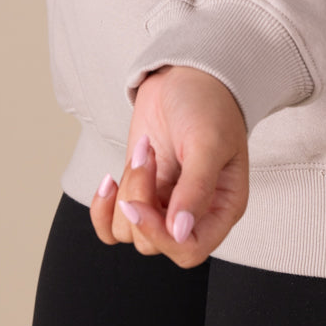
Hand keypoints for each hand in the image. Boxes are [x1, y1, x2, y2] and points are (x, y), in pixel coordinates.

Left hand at [90, 66, 248, 267]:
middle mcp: (193, 213)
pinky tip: (109, 179)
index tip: (142, 204)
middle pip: (154, 243)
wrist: (185, 75)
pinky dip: (103, 207)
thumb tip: (180, 232)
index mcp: (221, 208)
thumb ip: (196, 190)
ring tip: (144, 151)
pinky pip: (111, 224)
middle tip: (148, 155)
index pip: (189, 250)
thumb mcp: (207, 143)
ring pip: (129, 230)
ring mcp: (163, 204)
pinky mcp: (139, 191)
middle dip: (140, 200)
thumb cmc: (209, 105)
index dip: (161, 237)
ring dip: (127, 190)